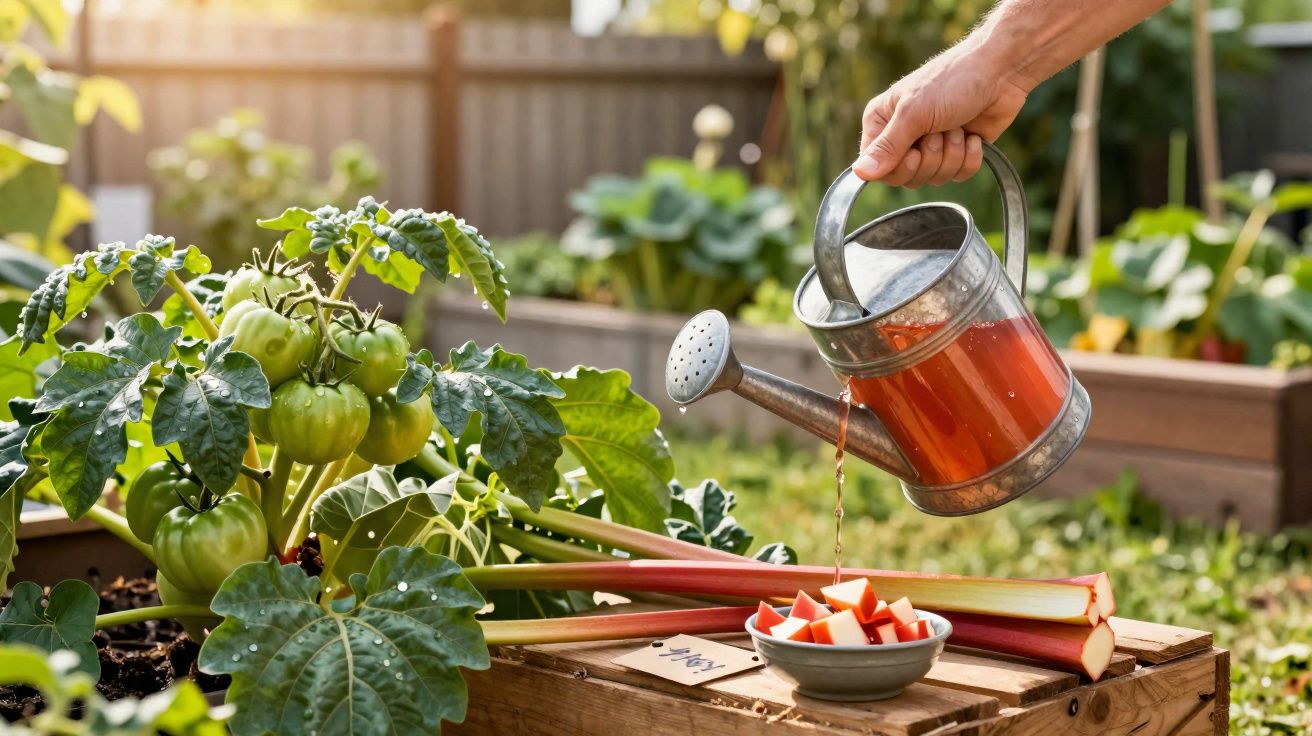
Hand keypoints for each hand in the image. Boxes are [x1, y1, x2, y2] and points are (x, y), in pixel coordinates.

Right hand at [853, 44, 1029, 184]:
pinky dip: (969, 158)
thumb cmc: (952, 81)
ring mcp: (932, 145)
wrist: (1000, 71)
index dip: (898, 168)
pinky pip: (958, 176)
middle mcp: (903, 136)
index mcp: (882, 122)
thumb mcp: (914, 113)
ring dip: (952, 154)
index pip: (877, 169)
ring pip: (934, 178)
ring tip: (958, 126)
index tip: (913, 152)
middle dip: (930, 158)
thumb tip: (859, 173)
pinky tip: (973, 136)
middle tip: (940, 131)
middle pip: (906, 177)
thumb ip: (887, 146)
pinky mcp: (958, 152)